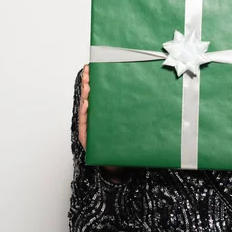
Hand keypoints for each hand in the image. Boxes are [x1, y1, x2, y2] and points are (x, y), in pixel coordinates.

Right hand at [78, 64, 124, 181]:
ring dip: (86, 96)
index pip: (98, 93)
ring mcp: (89, 127)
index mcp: (103, 112)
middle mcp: (94, 118)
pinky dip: (85, 114)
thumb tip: (147, 92)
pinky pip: (84, 125)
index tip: (93, 66)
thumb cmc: (124, 145)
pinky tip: (87, 104)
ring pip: (85, 109)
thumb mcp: (129, 124)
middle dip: (88, 83)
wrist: (117, 165)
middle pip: (89, 97)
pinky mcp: (86, 138)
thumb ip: (133, 110)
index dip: (94, 79)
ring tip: (88, 86)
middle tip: (89, 72)